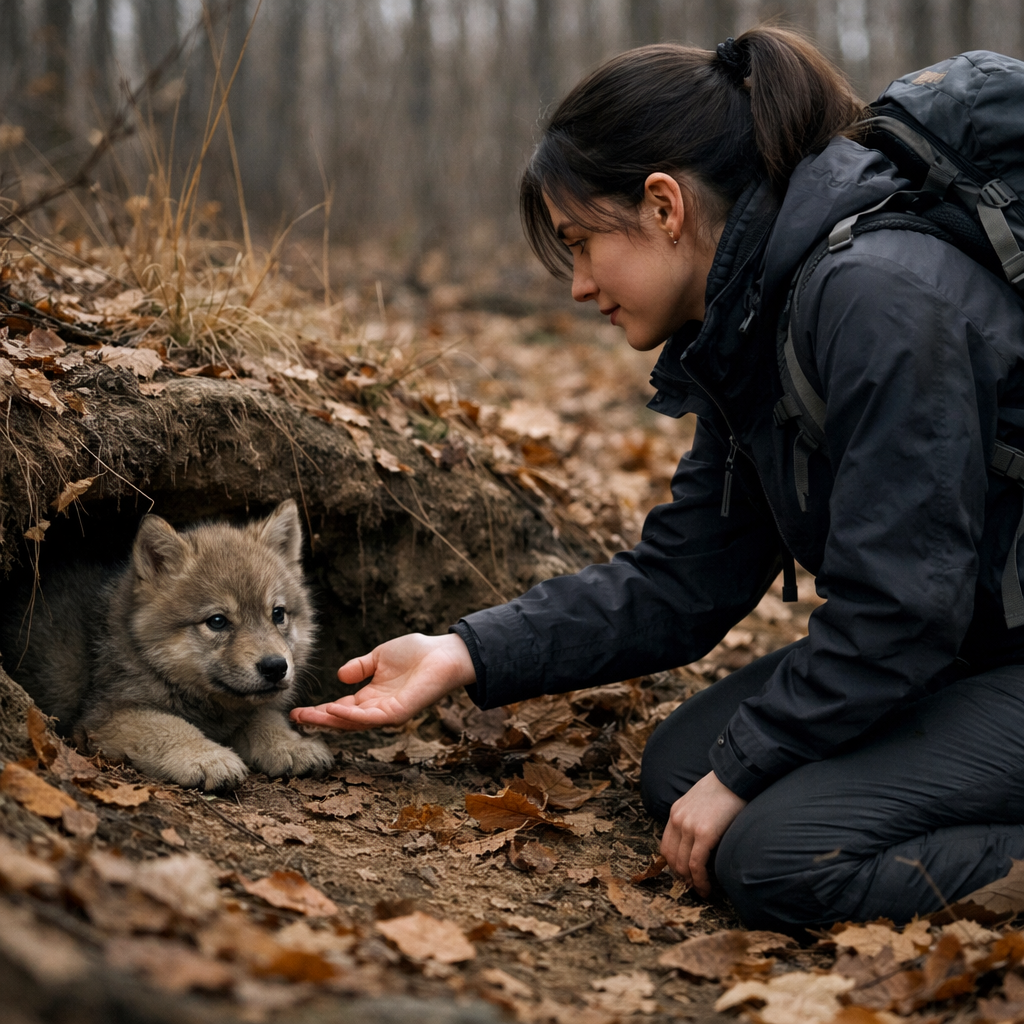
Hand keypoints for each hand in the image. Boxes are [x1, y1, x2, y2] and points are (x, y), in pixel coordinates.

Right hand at [289, 633, 475, 730]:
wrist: (443, 653)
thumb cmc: (417, 653)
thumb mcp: (380, 657)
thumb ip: (360, 667)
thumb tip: (340, 675)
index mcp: (372, 697)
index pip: (341, 708)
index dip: (320, 710)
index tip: (297, 710)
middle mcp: (377, 709)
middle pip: (342, 720)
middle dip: (318, 720)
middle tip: (295, 718)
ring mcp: (387, 713)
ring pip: (353, 722)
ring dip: (329, 720)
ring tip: (307, 716)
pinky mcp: (398, 713)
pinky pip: (370, 718)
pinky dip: (350, 715)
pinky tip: (333, 709)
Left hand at [660, 770, 746, 896]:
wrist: (736, 777)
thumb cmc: (725, 791)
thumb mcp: (701, 802)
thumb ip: (695, 819)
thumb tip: (699, 841)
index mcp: (676, 812)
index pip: (666, 846)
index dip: (674, 864)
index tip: (686, 875)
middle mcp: (678, 820)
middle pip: (671, 858)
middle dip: (682, 876)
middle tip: (695, 887)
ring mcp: (689, 827)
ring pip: (683, 865)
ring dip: (692, 882)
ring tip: (702, 891)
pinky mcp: (704, 834)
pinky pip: (696, 865)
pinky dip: (700, 881)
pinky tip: (707, 888)